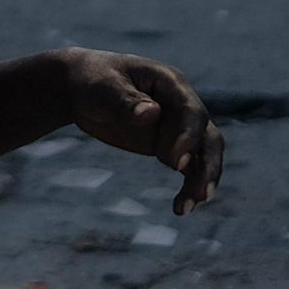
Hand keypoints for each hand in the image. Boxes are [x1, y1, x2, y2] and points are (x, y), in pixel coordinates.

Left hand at [56, 49, 222, 215]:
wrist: (81, 89)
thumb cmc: (92, 80)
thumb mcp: (103, 87)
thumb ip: (126, 100)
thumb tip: (151, 113)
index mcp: (171, 83)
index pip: (191, 112)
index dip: (188, 137)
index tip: (175, 164)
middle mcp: (182, 105)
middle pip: (207, 136)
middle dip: (207, 164)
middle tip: (198, 192)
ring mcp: (179, 127)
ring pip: (204, 155)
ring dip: (201, 181)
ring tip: (186, 207)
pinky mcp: (172, 146)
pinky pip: (190, 168)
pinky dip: (189, 187)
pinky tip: (181, 208)